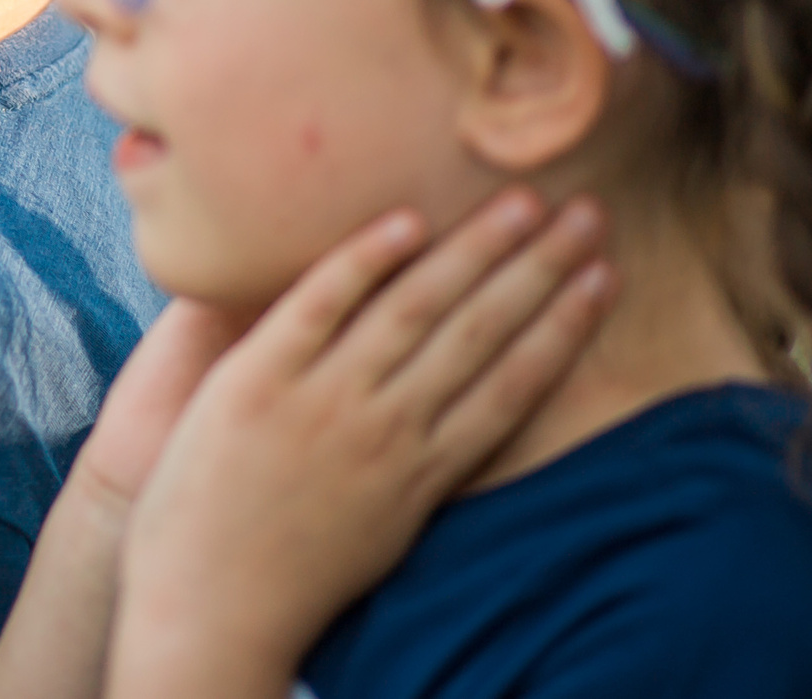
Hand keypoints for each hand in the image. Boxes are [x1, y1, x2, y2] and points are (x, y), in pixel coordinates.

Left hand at [107, 189, 613, 698]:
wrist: (206, 612)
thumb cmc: (290, 578)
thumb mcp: (382, 532)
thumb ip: (418, 472)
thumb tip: (458, 422)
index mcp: (423, 472)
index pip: (513, 384)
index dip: (564, 326)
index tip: (605, 276)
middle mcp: (386, 431)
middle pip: (479, 333)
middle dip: (540, 268)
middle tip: (590, 210)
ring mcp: (323, 402)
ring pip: (415, 308)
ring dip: (476, 249)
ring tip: (523, 200)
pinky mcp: (257, 382)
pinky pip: (318, 304)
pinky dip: (364, 260)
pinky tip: (407, 221)